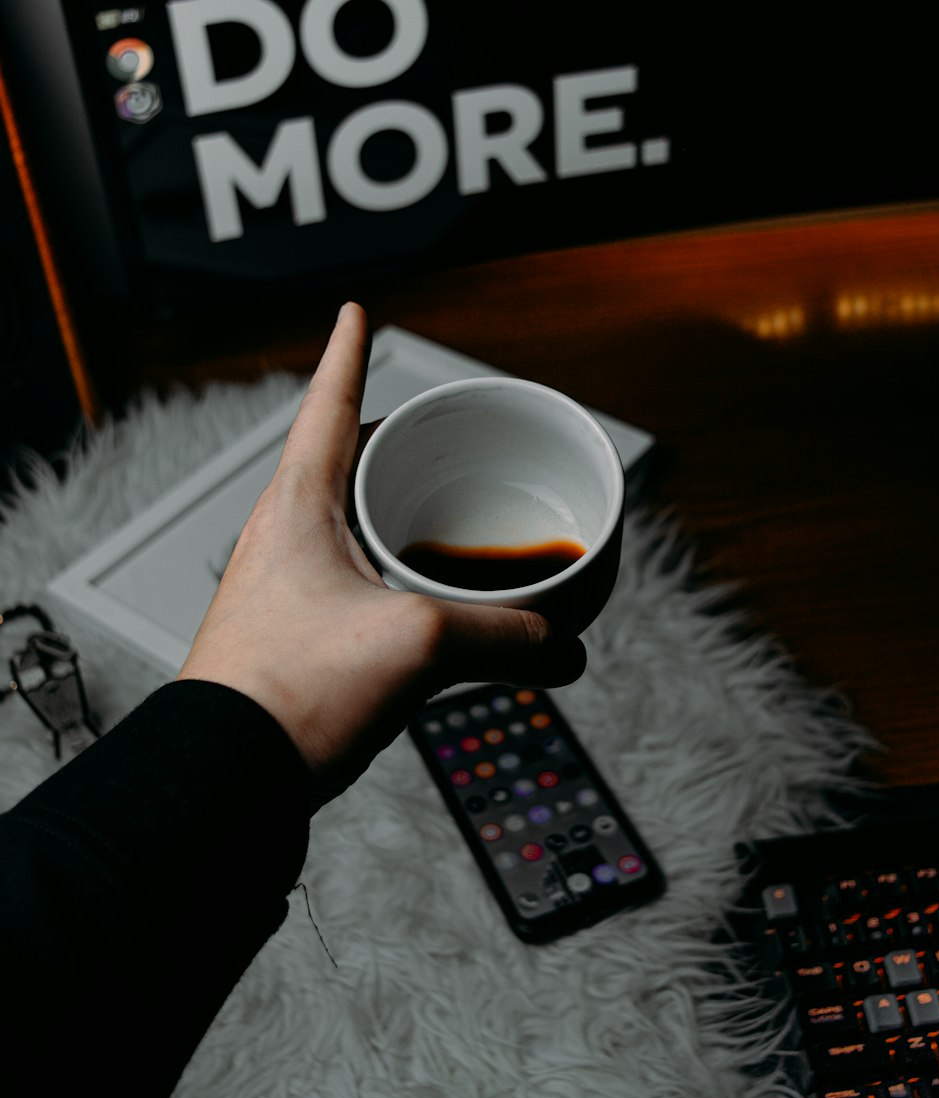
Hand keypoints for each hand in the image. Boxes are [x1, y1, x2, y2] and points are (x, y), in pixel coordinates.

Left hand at [177, 304, 585, 798]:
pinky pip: (363, 594)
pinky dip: (403, 590)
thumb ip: (499, 638)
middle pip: (346, 468)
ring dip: (400, 523)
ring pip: (357, 536)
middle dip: (392, 448)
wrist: (224, 781)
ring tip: (447, 527)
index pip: (328, 406)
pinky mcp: (304, 645)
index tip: (352, 315)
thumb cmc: (286, 694)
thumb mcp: (416, 644)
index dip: (347, 355)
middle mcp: (287, 540)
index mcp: (297, 507)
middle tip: (431, 438)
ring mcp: (291, 594)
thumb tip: (555, 646)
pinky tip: (437, 619)